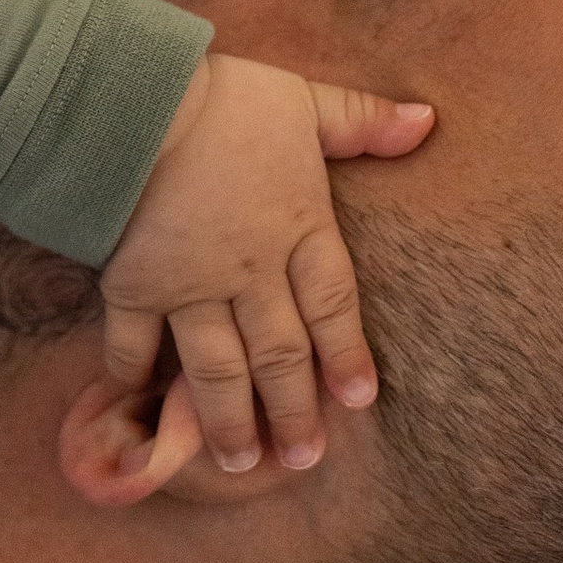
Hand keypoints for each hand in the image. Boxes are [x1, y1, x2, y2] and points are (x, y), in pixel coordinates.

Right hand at [98, 52, 433, 474]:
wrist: (134, 106)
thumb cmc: (225, 100)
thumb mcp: (304, 101)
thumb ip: (362, 119)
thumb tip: (428, 121)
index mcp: (298, 227)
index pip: (334, 304)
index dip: (348, 354)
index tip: (359, 401)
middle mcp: (250, 272)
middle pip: (280, 354)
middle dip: (293, 411)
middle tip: (302, 460)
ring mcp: (191, 287)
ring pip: (218, 369)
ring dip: (230, 420)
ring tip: (239, 463)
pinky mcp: (134, 288)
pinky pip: (136, 344)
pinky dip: (137, 377)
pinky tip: (142, 401)